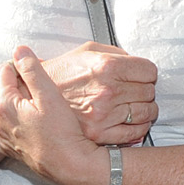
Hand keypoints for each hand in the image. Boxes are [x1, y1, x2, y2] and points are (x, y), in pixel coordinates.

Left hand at [0, 46, 109, 184]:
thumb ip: (32, 70)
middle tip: (12, 69)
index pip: (3, 73)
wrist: (69, 165)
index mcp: (4, 104)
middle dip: (0, 75)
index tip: (26, 61)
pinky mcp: (7, 148)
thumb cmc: (62, 132)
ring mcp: (0, 136)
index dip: (15, 63)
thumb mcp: (49, 94)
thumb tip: (19, 50)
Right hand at [42, 42, 159, 145]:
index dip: (147, 73)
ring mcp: (104, 114)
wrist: (34, 97)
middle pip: (149, 91)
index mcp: (107, 66)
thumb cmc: (62, 73)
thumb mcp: (85, 51)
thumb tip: (135, 61)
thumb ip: (114, 52)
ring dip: (145, 109)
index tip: (142, 76)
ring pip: (146, 113)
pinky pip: (134, 132)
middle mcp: (108, 90)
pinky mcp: (100, 133)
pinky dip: (139, 128)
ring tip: (134, 106)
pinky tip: (131, 121)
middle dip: (145, 90)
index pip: (149, 71)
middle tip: (135, 91)